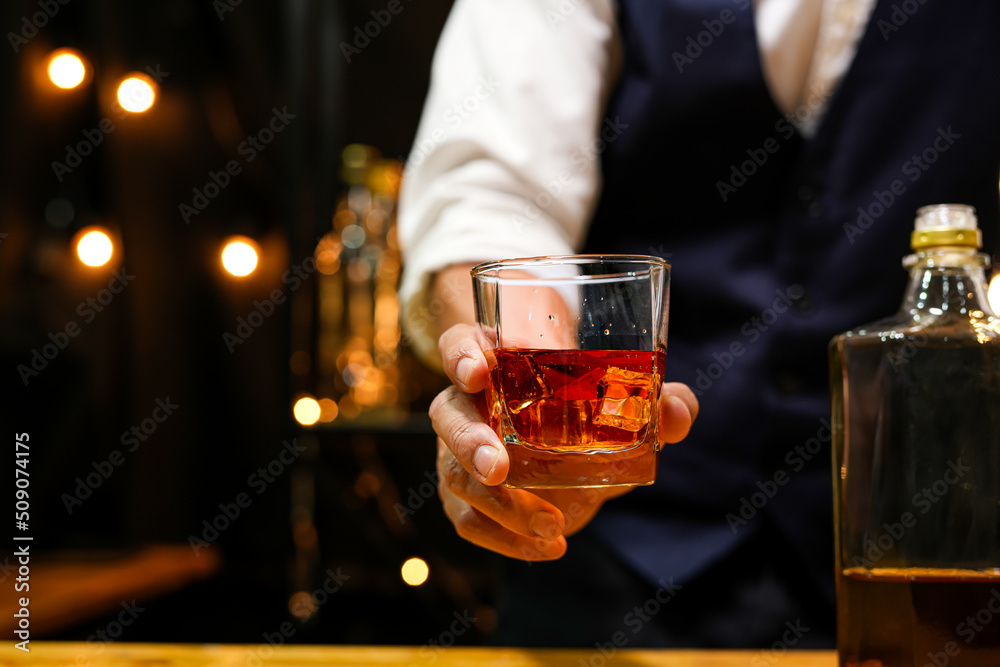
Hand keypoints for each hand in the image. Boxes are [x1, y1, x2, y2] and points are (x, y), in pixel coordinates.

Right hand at [430, 323, 698, 560]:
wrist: (565, 445)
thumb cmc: (582, 406)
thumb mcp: (621, 403)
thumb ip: (655, 402)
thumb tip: (676, 410)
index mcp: (495, 359)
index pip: (460, 345)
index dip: (461, 357)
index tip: (478, 372)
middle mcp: (466, 402)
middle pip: (447, 414)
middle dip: (469, 442)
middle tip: (500, 467)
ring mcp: (459, 450)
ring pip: (456, 473)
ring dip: (499, 504)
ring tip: (550, 524)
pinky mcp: (465, 494)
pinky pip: (469, 519)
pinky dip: (505, 538)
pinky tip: (547, 546)